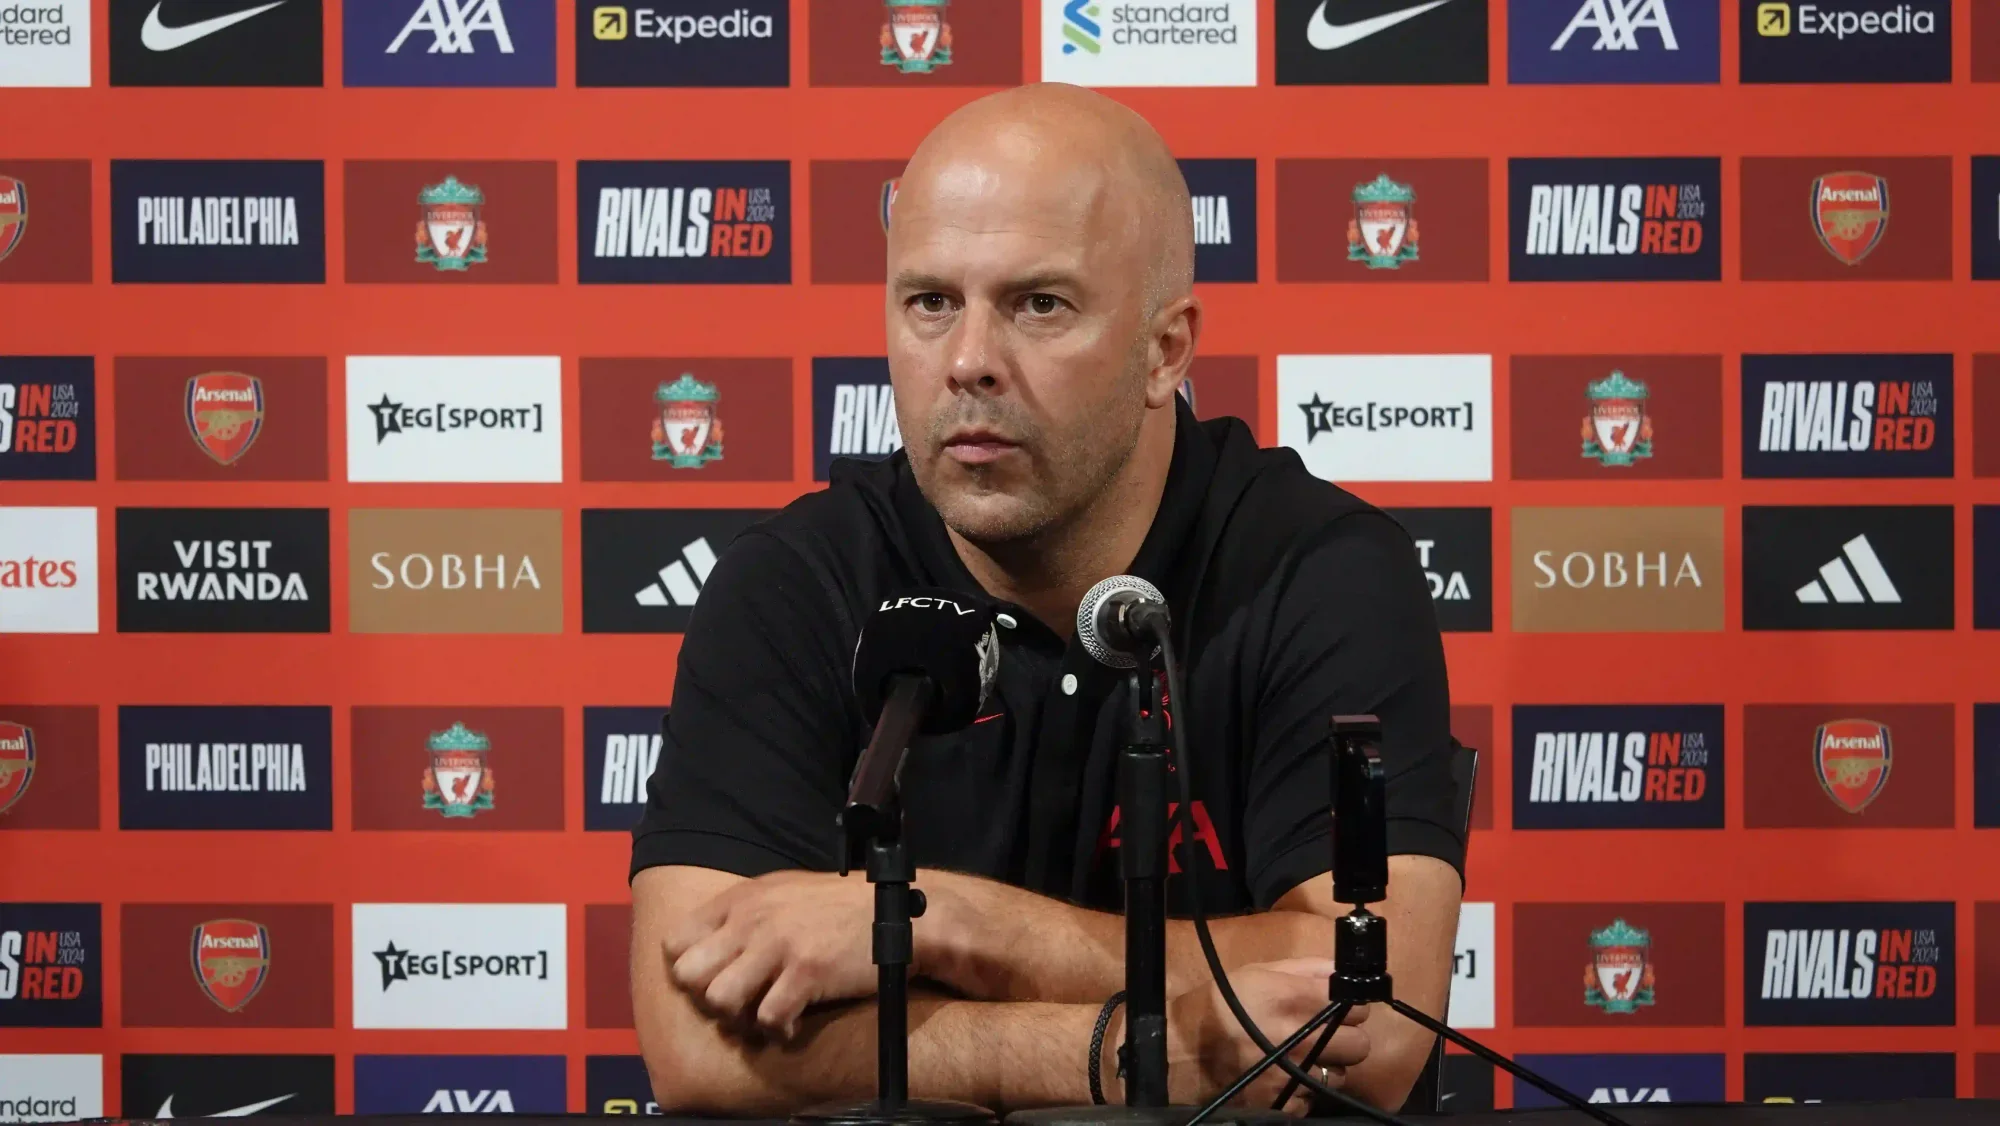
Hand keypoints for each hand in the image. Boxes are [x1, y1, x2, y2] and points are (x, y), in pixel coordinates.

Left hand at [665, 870, 874, 1038]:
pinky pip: (766, 1018)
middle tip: (737, 1003)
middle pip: (689, 975)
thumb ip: (744, 914)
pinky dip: (777, 1030)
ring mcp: (779, 945)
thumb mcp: (783, 893)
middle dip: (707, 998)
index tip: (716, 980)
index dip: (688, 969)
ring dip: (739, 1018)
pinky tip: (793, 1023)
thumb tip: (707, 948)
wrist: (899, 916)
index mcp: (743, 898)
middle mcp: (753, 919)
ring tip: (763, 1014)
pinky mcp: (806, 972)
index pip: (676, 942)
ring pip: (719, 1000)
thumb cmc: (841, 908)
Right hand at [1162, 958, 1370, 1115]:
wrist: (1180, 1054)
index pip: (1357, 1006)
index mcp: (1296, 999)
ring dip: (1326, 1066)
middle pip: (1360, 1045)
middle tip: (1324, 1035)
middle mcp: (1303, 1038)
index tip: (1338, 1009)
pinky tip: (1283, 1076)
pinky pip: (1314, 1097)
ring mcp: (1297, 1075)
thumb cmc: (1219, 1006)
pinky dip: (1303, 1089)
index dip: (1349, 1007)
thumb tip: (1340, 970)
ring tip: (1300, 1057)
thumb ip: (1304, 969)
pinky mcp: (1288, 1103)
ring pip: (1340, 1074)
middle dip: (1345, 1039)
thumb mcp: (1256, 973)